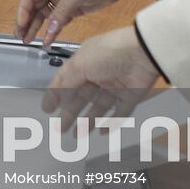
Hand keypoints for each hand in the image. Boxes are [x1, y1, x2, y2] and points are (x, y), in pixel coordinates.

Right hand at [15, 0, 148, 44]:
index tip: (21, 24)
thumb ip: (62, 12)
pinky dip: (51, 31)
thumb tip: (50, 29)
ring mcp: (62, 1)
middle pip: (33, 6)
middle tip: (20, 36)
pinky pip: (57, 22)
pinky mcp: (72, 10)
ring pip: (43, 16)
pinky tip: (47, 40)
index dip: (22, 9)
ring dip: (35, 27)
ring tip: (28, 40)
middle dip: (25, 21)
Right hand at [41, 25, 160, 120]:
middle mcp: (98, 74)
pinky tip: (102, 132)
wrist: (142, 53)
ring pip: (99, 107)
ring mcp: (115, 86)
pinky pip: (120, 112)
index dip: (55, 95)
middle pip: (81, 98)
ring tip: (77, 135)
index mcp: (84, 62)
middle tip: (60, 128)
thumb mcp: (79, 65)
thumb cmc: (107, 54)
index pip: (66, 80)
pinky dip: (111, 123)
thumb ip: (66, 83)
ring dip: (88, 121)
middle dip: (70, 113)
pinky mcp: (131, 96)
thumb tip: (54, 97)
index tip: (47, 110)